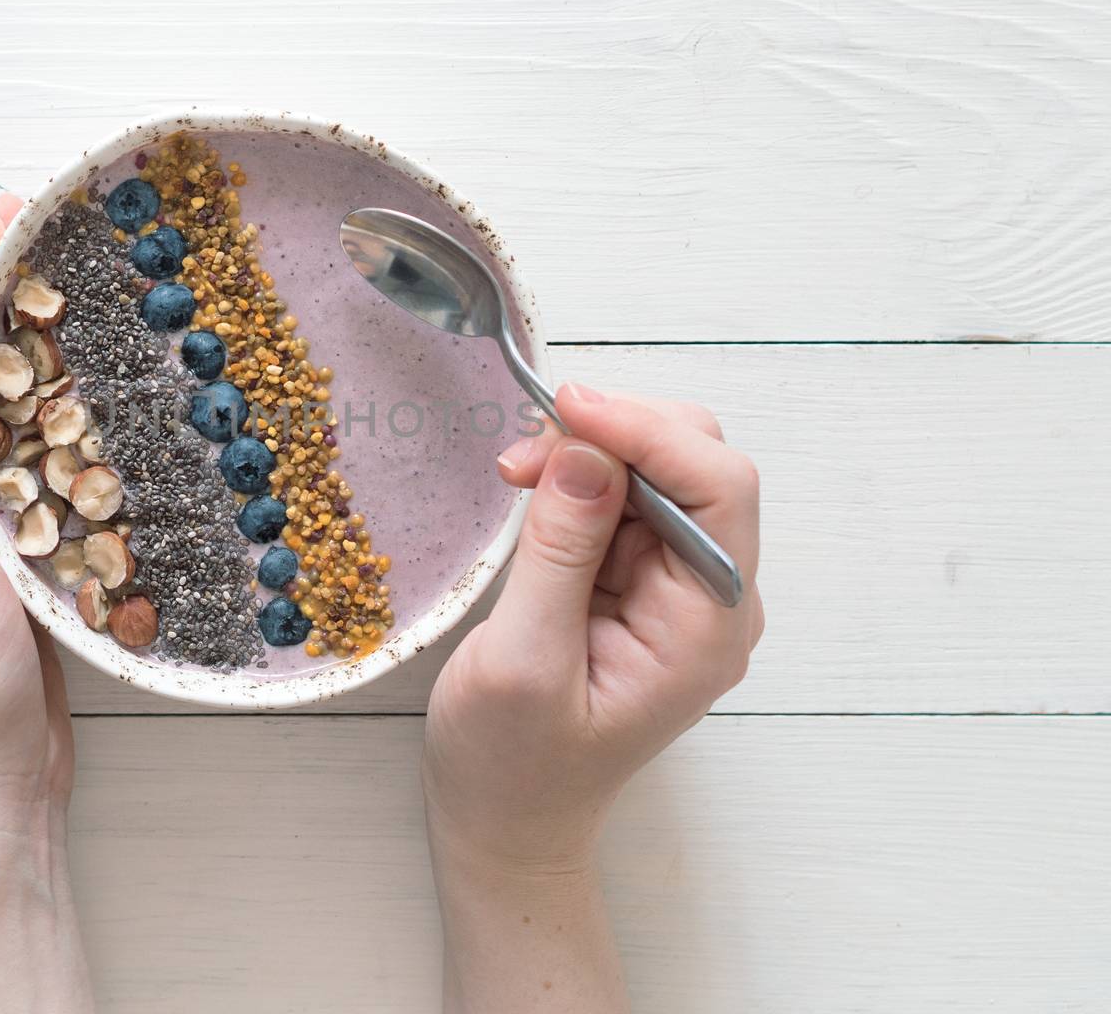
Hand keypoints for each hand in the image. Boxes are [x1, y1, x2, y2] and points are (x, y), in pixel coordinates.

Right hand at [422, 383, 762, 1010]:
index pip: (719, 490)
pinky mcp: (638, 579)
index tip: (567, 407)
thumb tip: (586, 447)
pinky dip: (577, 476)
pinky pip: (624, 497)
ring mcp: (677, 587)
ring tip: (515, 471)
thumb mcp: (523, 657)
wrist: (505, 818)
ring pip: (658, 469)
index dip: (651, 432)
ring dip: (588, 450)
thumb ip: (561, 551)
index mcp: (707, 628)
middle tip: (525, 449)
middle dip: (617, 433)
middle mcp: (711, 598)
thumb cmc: (511, 762)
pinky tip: (530, 485)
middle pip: (698, 465)